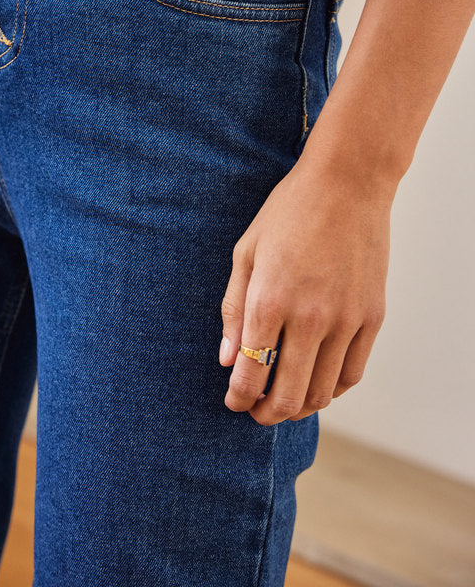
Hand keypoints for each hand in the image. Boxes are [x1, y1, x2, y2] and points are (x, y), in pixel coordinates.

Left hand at [219, 156, 390, 424]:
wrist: (347, 185)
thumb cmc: (288, 213)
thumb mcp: (246, 253)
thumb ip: (233, 310)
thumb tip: (227, 361)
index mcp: (270, 300)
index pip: (251, 374)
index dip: (238, 398)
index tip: (233, 401)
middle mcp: (310, 318)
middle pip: (287, 396)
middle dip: (265, 414)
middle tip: (255, 411)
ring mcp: (346, 320)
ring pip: (323, 393)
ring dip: (299, 408)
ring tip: (284, 400)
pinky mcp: (372, 318)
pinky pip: (352, 374)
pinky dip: (333, 389)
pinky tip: (317, 382)